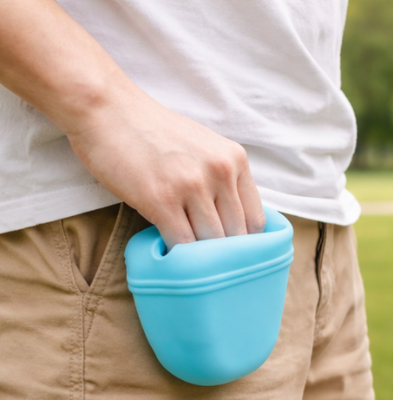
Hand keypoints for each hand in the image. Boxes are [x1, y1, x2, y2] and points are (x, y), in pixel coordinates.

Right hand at [0, 0, 265, 249]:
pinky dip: (178, 258)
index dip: (245, 246)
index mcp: (236, 160)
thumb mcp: (204, 149)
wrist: (104, 107)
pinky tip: (169, 256)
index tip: (230, 256)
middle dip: (222, 256)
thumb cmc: (152, 133)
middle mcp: (220, 171)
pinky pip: (182, 245)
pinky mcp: (161, 199)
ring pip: (211, 244)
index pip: (256, 222)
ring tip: (188, 263)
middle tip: (208, 267)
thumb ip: (224, 182)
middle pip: (236, 237)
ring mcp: (191, 185)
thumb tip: (236, 231)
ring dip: (199, 259)